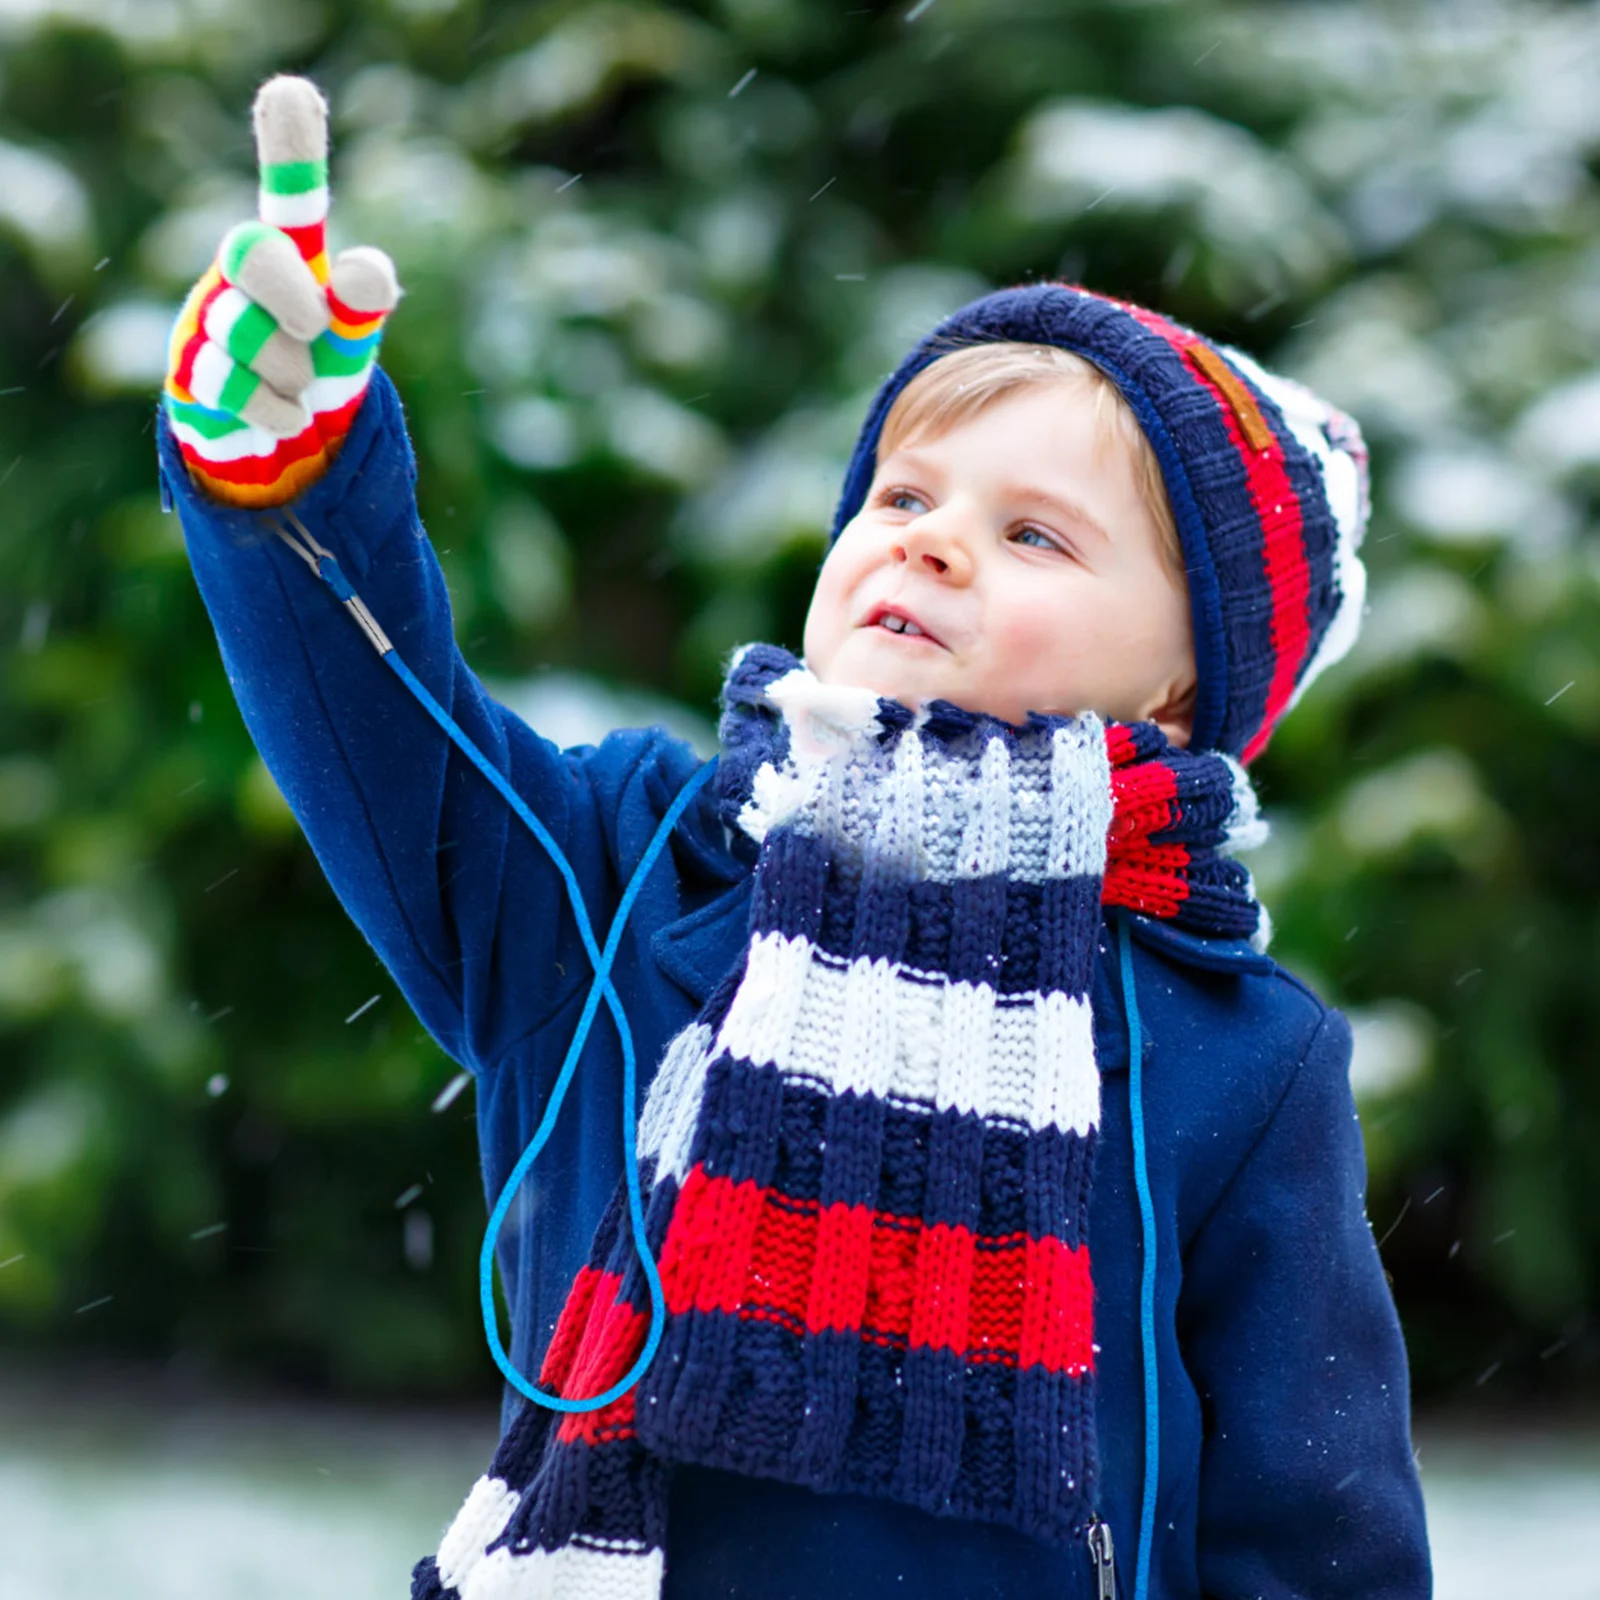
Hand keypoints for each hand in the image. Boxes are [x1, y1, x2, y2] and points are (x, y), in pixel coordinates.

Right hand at [162, 75, 401, 508]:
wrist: (285, 433)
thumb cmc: (318, 362)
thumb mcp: (352, 331)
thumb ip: (363, 298)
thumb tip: (363, 272)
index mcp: (287, 251)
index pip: (289, 194)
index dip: (292, 149)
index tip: (291, 91)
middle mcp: (237, 272)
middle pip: (249, 249)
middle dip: (290, 292)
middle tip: (315, 326)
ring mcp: (206, 318)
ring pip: (243, 331)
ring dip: (291, 368)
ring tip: (304, 383)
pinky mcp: (189, 372)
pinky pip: (228, 385)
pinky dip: (275, 408)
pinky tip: (291, 416)